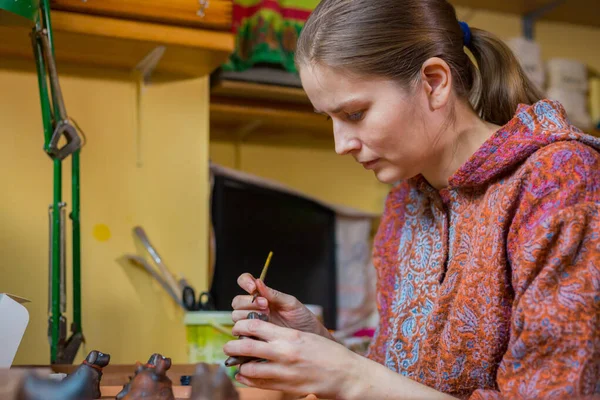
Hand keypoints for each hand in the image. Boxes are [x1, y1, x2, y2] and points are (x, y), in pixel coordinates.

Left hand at [223, 319, 361, 398]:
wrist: (343, 373)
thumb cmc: (325, 351)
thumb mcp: (303, 335)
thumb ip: (280, 334)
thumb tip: (258, 331)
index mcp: (288, 335)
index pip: (255, 326)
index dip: (241, 326)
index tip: (238, 328)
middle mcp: (284, 353)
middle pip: (246, 347)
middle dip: (232, 346)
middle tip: (228, 346)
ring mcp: (283, 372)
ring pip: (249, 369)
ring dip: (238, 365)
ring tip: (236, 362)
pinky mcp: (285, 386)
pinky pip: (258, 384)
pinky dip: (247, 379)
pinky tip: (244, 375)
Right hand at [231, 273, 332, 339]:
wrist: (309, 338)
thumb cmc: (302, 318)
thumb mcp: (290, 303)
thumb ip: (274, 294)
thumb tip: (258, 282)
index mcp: (262, 295)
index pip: (245, 282)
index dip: (245, 282)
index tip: (252, 287)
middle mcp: (254, 308)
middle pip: (237, 301)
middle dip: (249, 302)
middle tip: (266, 305)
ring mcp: (252, 322)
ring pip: (236, 316)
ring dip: (248, 316)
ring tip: (266, 318)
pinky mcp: (252, 337)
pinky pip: (241, 333)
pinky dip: (247, 331)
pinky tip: (260, 331)